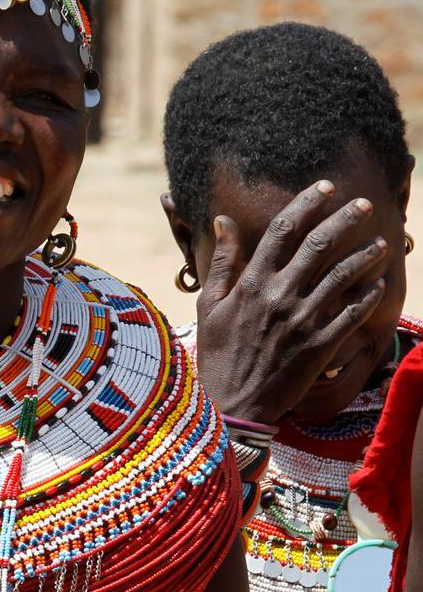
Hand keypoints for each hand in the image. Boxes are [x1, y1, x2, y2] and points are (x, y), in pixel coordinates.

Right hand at [195, 180, 387, 423]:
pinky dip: (367, 297)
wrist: (232, 404)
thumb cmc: (216, 353)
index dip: (306, 204)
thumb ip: (223, 261)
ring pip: (341, 277)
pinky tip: (379, 284)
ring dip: (365, 256)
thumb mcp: (209, 304)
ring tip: (382, 243)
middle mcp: (279, 296)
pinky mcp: (320, 346)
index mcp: (250, 283)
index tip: (324, 188)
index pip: (282, 231)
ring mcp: (302, 321)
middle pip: (318, 246)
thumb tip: (223, 220)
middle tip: (363, 204)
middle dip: (344, 220)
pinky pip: (351, 315)